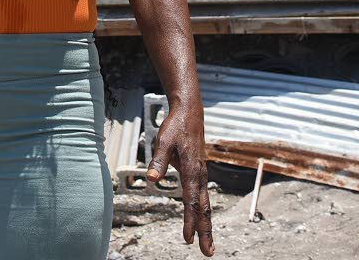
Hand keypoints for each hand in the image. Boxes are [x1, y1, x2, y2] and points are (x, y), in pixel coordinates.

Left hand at [146, 103, 213, 256]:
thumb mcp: (163, 141)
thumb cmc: (175, 127)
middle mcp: (199, 175)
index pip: (191, 201)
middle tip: (207, 252)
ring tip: (206, 243)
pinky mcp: (199, 172)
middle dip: (205, 231)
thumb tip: (150, 179)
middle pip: (204, 208)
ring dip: (206, 224)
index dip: (189, 221)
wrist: (189, 112)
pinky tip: (201, 219)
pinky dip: (203, 211)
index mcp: (191, 170)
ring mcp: (201, 174)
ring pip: (205, 204)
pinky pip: (203, 196)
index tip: (187, 239)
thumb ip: (158, 161)